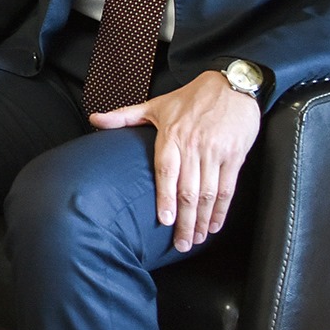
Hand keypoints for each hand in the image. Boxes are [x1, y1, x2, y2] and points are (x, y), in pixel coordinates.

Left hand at [89, 71, 261, 252]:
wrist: (232, 85)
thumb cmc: (191, 97)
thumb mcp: (156, 104)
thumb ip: (125, 116)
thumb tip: (94, 119)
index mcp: (172, 136)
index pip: (167, 172)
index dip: (166, 198)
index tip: (164, 221)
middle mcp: (194, 146)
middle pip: (189, 190)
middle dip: (186, 221)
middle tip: (181, 244)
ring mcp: (216, 153)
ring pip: (209, 193)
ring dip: (204, 220)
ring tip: (197, 239)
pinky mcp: (235, 156)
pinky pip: (228, 188)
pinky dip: (222, 209)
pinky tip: (215, 224)